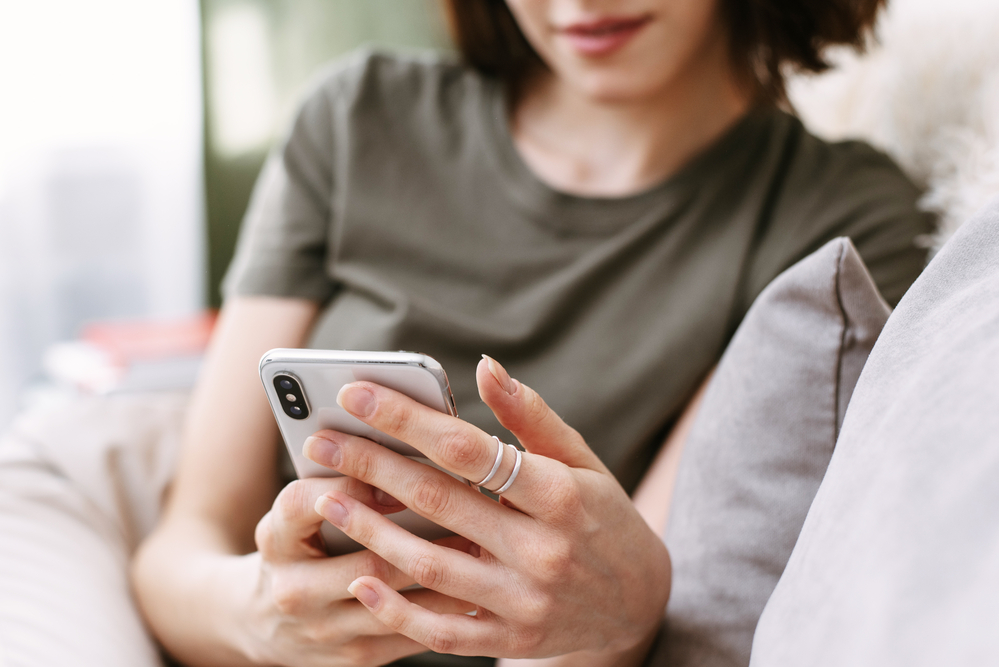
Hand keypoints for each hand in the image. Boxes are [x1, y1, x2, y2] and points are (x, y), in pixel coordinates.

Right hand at [238, 475, 473, 665]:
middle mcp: (293, 589)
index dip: (355, 486)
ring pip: (398, 601)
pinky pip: (410, 634)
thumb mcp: (298, 510)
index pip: (306, 503)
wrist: (263, 621)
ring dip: (447, 576)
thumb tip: (402, 451)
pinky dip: (445, 609)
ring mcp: (325, 630)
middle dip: (424, 538)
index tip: (401, 473)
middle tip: (472, 514)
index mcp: (276, 537)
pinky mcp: (355, 656)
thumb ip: (336, 481)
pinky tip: (476, 587)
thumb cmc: (299, 545)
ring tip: (485, 548)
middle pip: (367, 561)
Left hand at [301, 356, 671, 658]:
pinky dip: (397, 611)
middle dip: (372, 466)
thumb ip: (531, 417)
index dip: (408, 419)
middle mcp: (543, 550)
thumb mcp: (581, 462)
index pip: (469, 450)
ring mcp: (526, 602)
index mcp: (561, 496)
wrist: (640, 604)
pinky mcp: (511, 641)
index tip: (357, 394)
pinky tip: (361, 580)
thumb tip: (484, 367)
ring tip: (325, 498)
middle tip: (320, 443)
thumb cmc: (603, 518)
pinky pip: (442, 630)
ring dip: (371, 531)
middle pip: (439, 500)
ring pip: (431, 565)